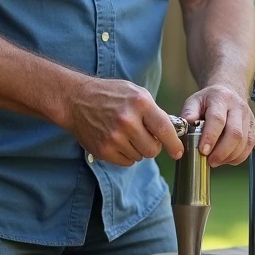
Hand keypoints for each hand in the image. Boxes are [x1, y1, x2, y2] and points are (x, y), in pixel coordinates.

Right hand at [64, 77, 184, 166]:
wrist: (76, 100)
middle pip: (153, 149)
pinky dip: (125, 155)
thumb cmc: (109, 94)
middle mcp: (127, 121)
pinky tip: (117, 141)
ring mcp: (114, 137)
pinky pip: (126, 162)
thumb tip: (170, 132)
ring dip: (137, 149)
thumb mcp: (135, 92)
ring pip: (140, 156)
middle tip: (145, 137)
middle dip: (153, 146)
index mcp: (140, 103)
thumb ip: (153, 111)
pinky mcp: (104, 150)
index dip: (174, 144)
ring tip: (125, 134)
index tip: (178, 152)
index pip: (164, 129)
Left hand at [180, 84, 254, 166]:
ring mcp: (248, 118)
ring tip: (216, 160)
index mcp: (221, 98)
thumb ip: (189, 113)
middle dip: (222, 152)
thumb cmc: (209, 100)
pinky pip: (249, 147)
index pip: (217, 119)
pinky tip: (226, 158)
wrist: (229, 91)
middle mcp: (237, 107)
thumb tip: (186, 125)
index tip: (203, 150)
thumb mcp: (195, 101)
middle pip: (235, 133)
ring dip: (229, 156)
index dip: (211, 137)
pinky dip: (237, 157)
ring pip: (244, 142)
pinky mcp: (253, 128)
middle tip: (210, 161)